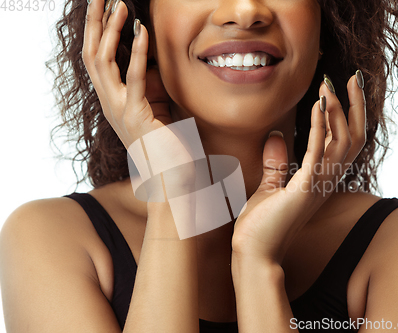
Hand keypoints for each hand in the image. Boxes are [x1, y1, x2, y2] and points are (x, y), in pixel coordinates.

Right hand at [82, 0, 170, 148]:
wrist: (173, 179)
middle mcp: (110, 104)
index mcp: (113, 101)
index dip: (96, 32)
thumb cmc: (169, 145)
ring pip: (103, 63)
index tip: (102, 7)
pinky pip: (133, 78)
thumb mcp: (157, 107)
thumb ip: (151, 84)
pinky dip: (137, 53)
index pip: (97, 60)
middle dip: (95, 24)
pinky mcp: (136, 116)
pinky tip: (142, 32)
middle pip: (92, 55)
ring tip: (120, 6)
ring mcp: (119, 110)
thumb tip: (153, 58)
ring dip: (110, 31)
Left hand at [232, 74, 366, 264]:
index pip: (344, 142)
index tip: (344, 88)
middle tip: (350, 77)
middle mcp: (327, 181)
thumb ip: (276, 162)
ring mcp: (318, 186)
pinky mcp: (304, 189)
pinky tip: (318, 106)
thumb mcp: (270, 186)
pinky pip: (318, 153)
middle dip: (354, 106)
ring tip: (330, 85)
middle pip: (353, 138)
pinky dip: (320, 127)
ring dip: (336, 111)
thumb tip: (275, 135)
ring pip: (341, 142)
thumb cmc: (262, 224)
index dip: (349, 115)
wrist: (253, 252)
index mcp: (321, 179)